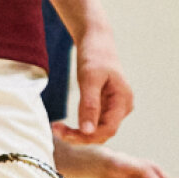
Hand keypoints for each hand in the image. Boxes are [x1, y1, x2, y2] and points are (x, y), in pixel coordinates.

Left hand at [58, 20, 131, 145]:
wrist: (96, 40)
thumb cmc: (95, 55)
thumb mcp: (89, 79)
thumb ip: (89, 105)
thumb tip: (87, 132)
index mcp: (123, 101)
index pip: (108, 130)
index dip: (87, 137)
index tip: (64, 134)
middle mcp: (122, 107)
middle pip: (102, 133)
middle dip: (80, 136)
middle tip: (55, 130)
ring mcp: (115, 107)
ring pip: (97, 130)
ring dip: (77, 133)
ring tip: (56, 128)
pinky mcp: (105, 106)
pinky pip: (93, 122)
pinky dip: (78, 126)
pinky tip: (63, 124)